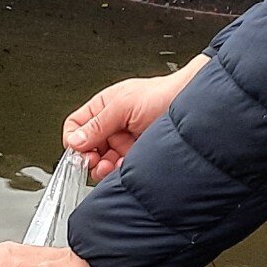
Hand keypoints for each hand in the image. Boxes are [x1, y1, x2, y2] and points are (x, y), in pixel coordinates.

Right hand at [63, 55, 209, 180]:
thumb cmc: (163, 95)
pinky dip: (118, 171)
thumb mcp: (123, 105)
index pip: (76, 125)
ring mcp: (124, 142)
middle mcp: (112, 125)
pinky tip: (123, 167)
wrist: (193, 108)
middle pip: (87, 147)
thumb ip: (97, 124)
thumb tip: (75, 140)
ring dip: (103, 166)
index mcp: (104, 107)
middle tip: (93, 162)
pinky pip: (119, 169)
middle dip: (89, 157)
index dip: (74, 138)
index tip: (78, 150)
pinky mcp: (136, 156)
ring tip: (108, 166)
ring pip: (102, 161)